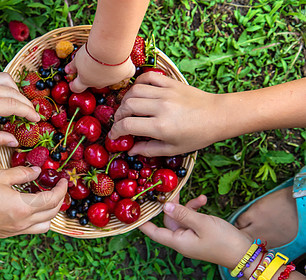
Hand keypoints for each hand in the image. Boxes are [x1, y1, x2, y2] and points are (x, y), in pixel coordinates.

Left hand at [0, 64, 39, 145]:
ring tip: (17, 104)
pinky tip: (0, 90)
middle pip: (12, 92)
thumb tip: (15, 141)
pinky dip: (1, 79)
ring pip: (5, 78)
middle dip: (25, 104)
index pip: (12, 105)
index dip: (28, 112)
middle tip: (31, 115)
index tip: (37, 120)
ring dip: (15, 91)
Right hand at [0, 166, 67, 237]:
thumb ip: (22, 173)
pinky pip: (31, 229)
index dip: (61, 188)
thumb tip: (38, 171)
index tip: (64, 180)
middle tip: (58, 187)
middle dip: (59, 199)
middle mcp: (23, 223)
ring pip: (44, 225)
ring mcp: (15, 231)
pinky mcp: (8, 234)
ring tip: (47, 199)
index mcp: (23, 207)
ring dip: (51, 212)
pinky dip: (39, 219)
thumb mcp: (0, 176)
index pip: (52, 199)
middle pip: (52, 213)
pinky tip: (31, 208)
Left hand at [65, 45, 135, 92]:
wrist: (110, 49)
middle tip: (92, 66)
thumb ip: (72, 66)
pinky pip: (126, 73)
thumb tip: (66, 71)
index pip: (76, 88)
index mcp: (85, 80)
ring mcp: (113, 80)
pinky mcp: (126, 73)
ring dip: (107, 72)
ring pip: (110, 79)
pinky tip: (124, 63)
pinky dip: (125, 69)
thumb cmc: (90, 54)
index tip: (72, 83)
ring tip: (108, 59)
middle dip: (92, 77)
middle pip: (94, 83)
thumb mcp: (77, 58)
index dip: (74, 85)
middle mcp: (99, 83)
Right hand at [109, 72, 224, 156]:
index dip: (116, 131)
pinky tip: (138, 92)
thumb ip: (149, 150)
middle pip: (128, 106)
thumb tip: (130, 150)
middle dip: (119, 115)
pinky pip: (148, 77)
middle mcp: (161, 107)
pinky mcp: (171, 83)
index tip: (114, 136)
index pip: (128, 125)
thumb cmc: (197, 136)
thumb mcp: (173, 148)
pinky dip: (139, 82)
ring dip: (126, 100)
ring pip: (135, 90)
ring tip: (127, 108)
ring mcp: (166, 93)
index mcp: (161, 127)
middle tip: (120, 122)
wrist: (218, 115)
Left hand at [139, 195, 251, 268]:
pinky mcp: (200, 235)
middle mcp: (181, 240)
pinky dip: (196, 210)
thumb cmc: (224, 241)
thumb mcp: (202, 223)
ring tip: (200, 198)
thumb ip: (183, 213)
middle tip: (173, 189)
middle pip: (168, 220)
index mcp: (178, 241)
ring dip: (187, 206)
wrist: (246, 254)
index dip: (143, 222)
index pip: (153, 232)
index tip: (134, 210)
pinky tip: (204, 200)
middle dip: (171, 205)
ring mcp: (191, 238)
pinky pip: (192, 220)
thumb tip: (165, 206)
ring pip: (181, 218)